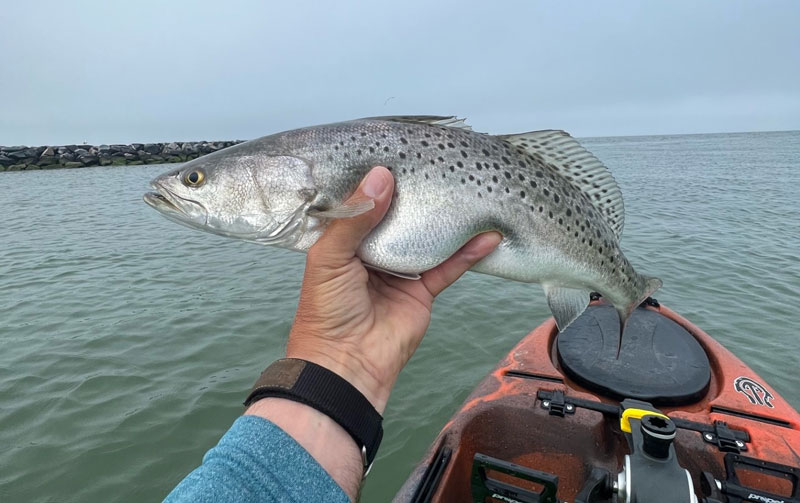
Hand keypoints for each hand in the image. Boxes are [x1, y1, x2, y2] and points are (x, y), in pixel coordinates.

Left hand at [286, 166, 501, 412]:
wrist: (346, 365)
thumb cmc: (326, 310)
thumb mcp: (329, 258)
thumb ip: (354, 218)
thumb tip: (381, 176)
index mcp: (343, 241)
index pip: (362, 203)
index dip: (376, 181)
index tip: (398, 152)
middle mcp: (372, 251)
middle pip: (399, 217)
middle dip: (416, 195)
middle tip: (439, 164)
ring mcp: (400, 271)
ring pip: (427, 237)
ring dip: (446, 219)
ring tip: (468, 192)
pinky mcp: (422, 291)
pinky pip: (449, 267)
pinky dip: (469, 252)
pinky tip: (487, 234)